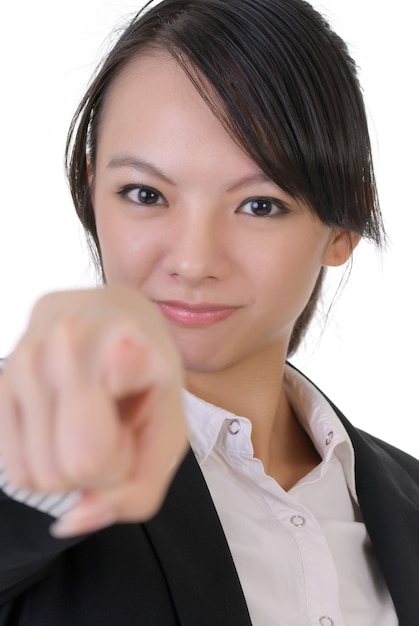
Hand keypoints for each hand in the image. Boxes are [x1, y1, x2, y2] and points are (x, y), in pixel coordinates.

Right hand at [0, 286, 187, 536]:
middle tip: (118, 429)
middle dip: (102, 470)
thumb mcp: (170, 432)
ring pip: (36, 474)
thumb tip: (70, 523)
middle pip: (70, 470)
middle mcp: (63, 342)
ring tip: (92, 423)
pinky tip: (65, 423)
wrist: (117, 316)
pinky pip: (14, 465)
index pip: (95, 447)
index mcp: (121, 344)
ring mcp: (23, 356)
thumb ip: (138, 489)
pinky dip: (45, 461)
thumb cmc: (150, 376)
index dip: (121, 456)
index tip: (131, 407)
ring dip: (72, 467)